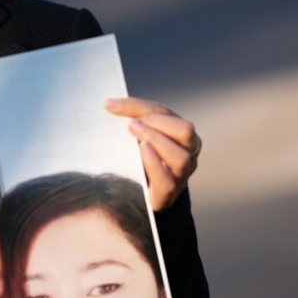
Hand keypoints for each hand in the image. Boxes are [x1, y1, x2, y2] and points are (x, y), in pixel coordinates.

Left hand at [106, 97, 201, 211]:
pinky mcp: (167, 194)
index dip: (143, 108)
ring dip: (157, 141)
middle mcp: (188, 153)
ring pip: (180, 157)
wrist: (140, 193)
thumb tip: (109, 104)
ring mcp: (180, 175)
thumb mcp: (139, 134)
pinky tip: (142, 152)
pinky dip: (154, 163)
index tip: (115, 107)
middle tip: (131, 124)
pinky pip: (167, 180)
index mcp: (181, 134)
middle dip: (156, 124)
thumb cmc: (141, 158)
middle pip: (185, 131)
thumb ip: (131, 116)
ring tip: (135, 135)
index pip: (167, 114)